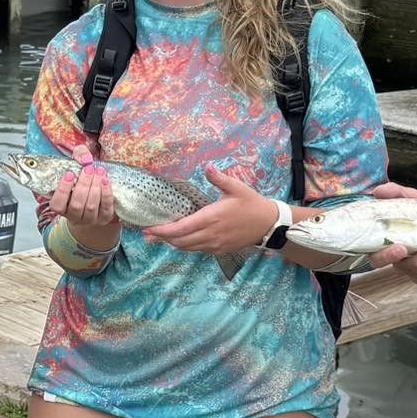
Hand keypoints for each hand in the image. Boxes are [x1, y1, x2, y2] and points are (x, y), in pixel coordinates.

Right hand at [51, 144, 118, 237]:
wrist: (95, 197)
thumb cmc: (81, 181)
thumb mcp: (76, 167)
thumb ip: (78, 157)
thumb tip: (85, 157)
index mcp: (61, 207)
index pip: (57, 204)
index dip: (63, 190)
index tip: (69, 174)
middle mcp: (74, 216)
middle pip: (77, 205)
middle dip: (83, 185)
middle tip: (89, 169)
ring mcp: (89, 219)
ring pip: (91, 207)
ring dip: (95, 187)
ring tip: (99, 171)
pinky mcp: (104, 218)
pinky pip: (105, 208)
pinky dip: (106, 194)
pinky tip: (105, 180)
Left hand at [141, 167, 274, 254]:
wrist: (268, 224)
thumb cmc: (251, 204)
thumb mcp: (236, 187)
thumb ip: (219, 178)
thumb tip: (207, 167)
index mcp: (211, 218)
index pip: (180, 228)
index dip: (163, 230)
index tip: (149, 228)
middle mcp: (210, 235)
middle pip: (179, 241)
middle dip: (162, 238)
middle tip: (148, 232)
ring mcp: (215, 245)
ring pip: (187, 248)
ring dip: (172, 243)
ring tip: (160, 236)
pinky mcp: (220, 250)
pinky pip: (197, 250)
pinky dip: (185, 246)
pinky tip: (180, 239)